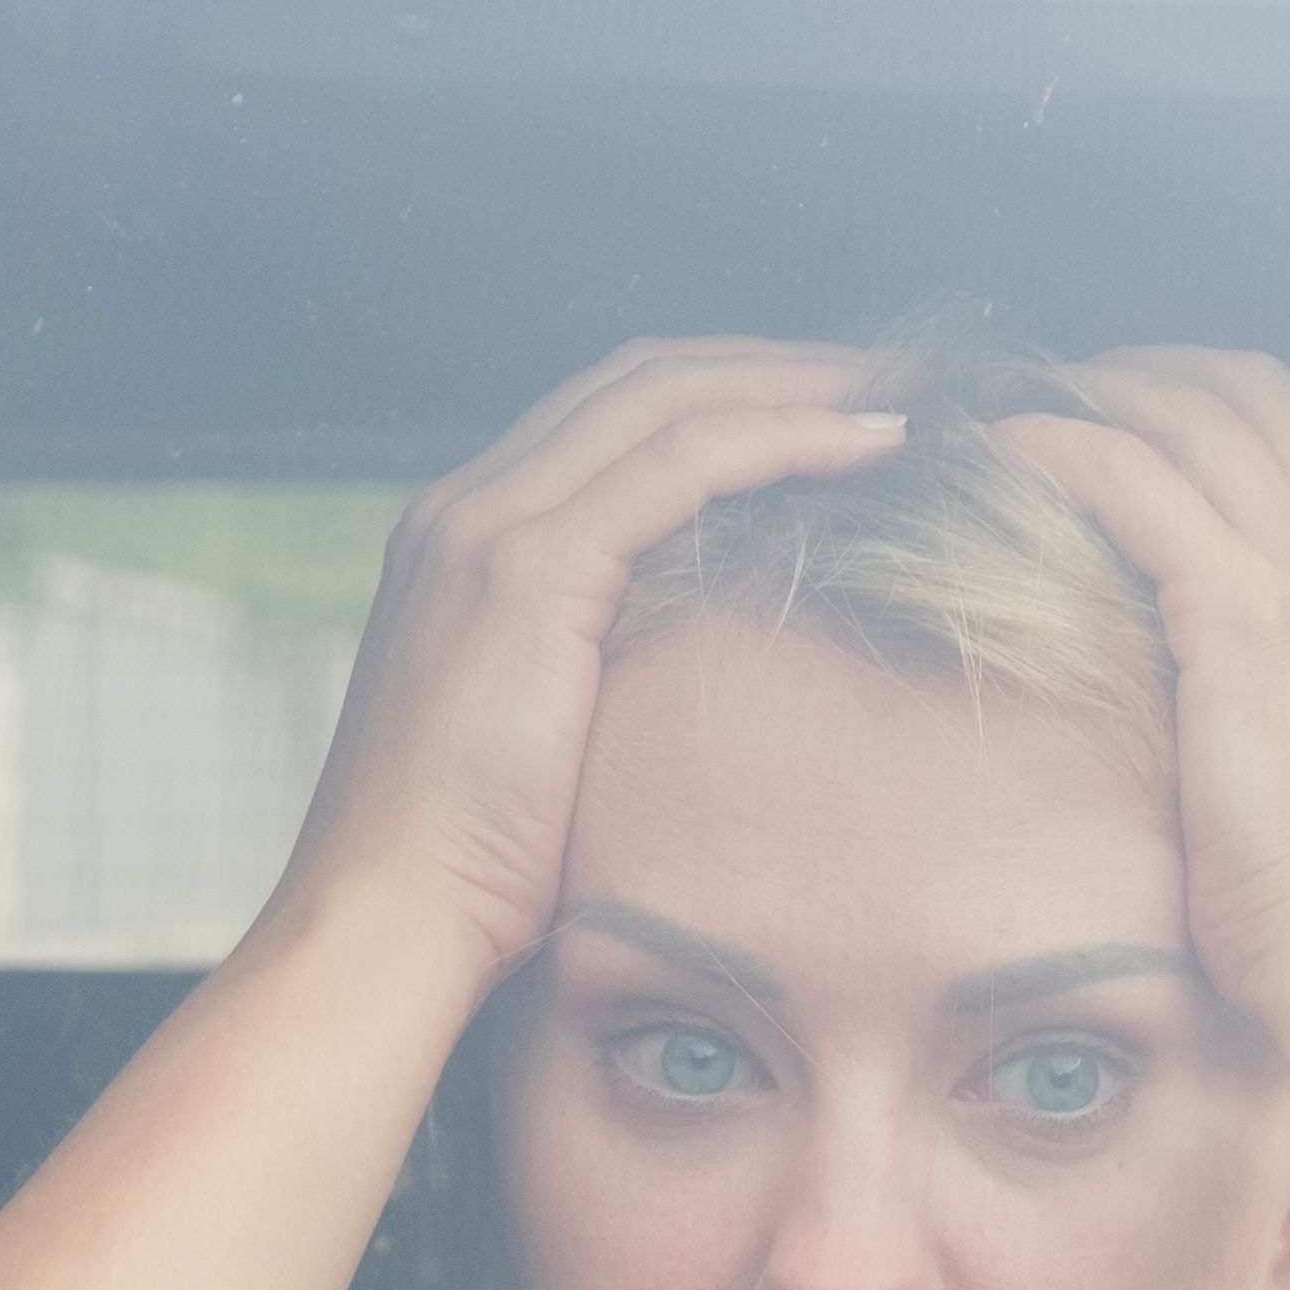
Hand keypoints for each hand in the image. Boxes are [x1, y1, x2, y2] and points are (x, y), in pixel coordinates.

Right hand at [266, 338, 901, 979]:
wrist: (385, 923)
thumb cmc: (472, 874)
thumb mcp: (541, 743)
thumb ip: (600, 675)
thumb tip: (705, 676)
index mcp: (465, 540)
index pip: (611, 418)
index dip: (731, 397)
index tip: (838, 417)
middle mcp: (467, 507)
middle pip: (644, 380)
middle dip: (776, 367)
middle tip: (895, 383)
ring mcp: (488, 528)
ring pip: (668, 399)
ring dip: (797, 385)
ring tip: (904, 403)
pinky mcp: (528, 573)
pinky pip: (681, 464)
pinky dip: (784, 436)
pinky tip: (870, 444)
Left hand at [1000, 351, 1289, 1081]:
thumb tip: (1266, 743)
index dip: (1204, 420)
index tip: (1123, 432)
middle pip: (1251, 395)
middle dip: (1141, 374)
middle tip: (1047, 397)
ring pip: (1189, 413)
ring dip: (1087, 395)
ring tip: (1003, 412)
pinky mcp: (1248, 616)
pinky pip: (1129, 478)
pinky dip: (1053, 445)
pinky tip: (993, 453)